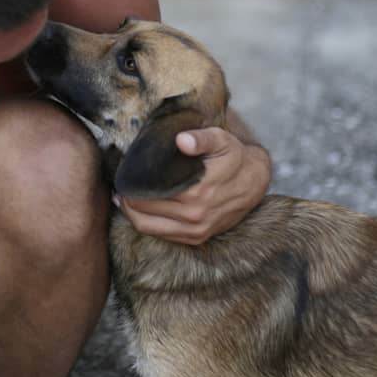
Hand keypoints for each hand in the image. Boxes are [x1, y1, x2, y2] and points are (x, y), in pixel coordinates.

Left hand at [115, 128, 269, 244]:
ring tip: (125, 199)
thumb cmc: (233, 156)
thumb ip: (201, 139)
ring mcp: (196, 230)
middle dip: (127, 200)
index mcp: (196, 192)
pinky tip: (141, 212)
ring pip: (148, 228)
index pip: (147, 195)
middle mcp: (195, 216)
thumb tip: (181, 141)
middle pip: (142, 213)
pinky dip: (148, 225)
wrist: (255, 181)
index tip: (123, 175)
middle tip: (121, 186)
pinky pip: (162, 236)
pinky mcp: (198, 238)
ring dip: (132, 215)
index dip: (130, 185)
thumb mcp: (221, 139)